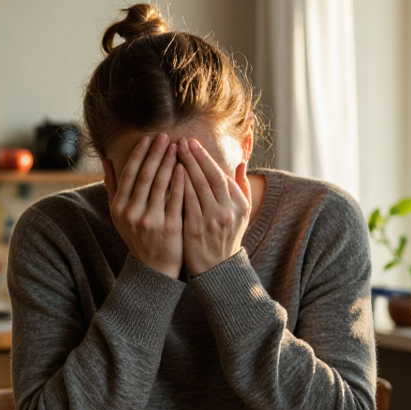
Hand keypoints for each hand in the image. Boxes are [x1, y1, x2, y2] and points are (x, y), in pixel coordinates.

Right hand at [103, 133, 185, 278]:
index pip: (129, 174)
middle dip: (156, 153)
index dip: (140, 154)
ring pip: (160, 184)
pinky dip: (180, 181)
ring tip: (177, 147)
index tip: (149, 138)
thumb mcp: (119, 215)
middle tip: (165, 136)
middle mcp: (132, 213)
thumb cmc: (137, 236)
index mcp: (119, 208)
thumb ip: (112, 187)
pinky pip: (176, 199)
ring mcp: (151, 221)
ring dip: (169, 163)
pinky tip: (185, 168)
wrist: (153, 268)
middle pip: (145, 176)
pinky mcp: (170, 228)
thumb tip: (106, 160)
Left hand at [178, 138, 250, 275]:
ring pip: (196, 186)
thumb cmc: (227, 236)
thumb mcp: (242, 213)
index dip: (205, 157)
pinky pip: (185, 202)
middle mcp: (227, 210)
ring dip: (183, 167)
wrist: (218, 268)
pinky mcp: (195, 229)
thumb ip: (242, 187)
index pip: (220, 174)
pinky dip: (177, 185)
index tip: (193, 143)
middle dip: (193, 156)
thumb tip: (242, 162)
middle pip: (208, 176)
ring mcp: (211, 220)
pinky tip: (168, 174)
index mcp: (239, 204)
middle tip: (181, 141)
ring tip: (172, 152)